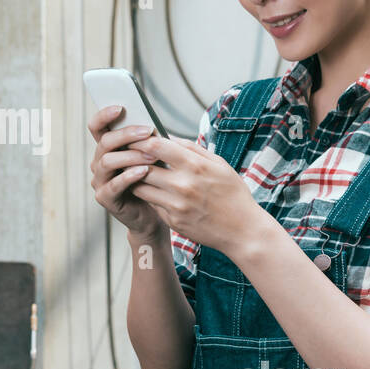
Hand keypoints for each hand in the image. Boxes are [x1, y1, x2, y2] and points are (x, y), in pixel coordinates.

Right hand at [87, 106, 163, 236]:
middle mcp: (99, 162)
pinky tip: (144, 172)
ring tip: (152, 155)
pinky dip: (129, 176)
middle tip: (148, 131)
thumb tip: (153, 123)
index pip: (97, 127)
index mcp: (108, 148)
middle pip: (105, 141)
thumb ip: (146, 141)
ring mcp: (99, 180)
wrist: (153, 213)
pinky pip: (113, 184)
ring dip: (131, 155)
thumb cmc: (154, 181)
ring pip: (107, 161)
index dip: (104, 115)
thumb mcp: (151, 156)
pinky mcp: (104, 197)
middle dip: (126, 134)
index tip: (121, 107)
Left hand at [126, 133, 266, 258]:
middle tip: (127, 156)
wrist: (243, 231)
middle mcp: (183, 185)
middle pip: (142, 167)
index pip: (156, 146)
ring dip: (136, 179)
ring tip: (136, 173)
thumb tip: (169, 137)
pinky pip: (152, 204)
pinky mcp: (173, 221)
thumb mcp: (219, 164)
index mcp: (195, 166)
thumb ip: (192, 148)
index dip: (139, 141)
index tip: (133, 139)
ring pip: (141, 187)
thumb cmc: (233, 194)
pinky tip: (152, 191)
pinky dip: (150, 196)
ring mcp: (176, 205)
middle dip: (132, 160)